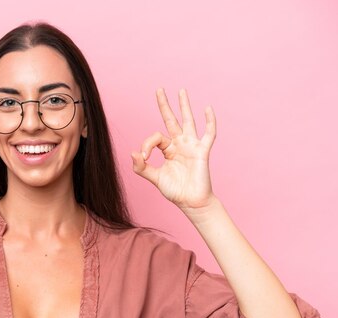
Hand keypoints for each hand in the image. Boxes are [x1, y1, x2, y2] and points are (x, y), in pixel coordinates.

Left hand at [131, 88, 216, 212]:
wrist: (191, 202)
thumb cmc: (175, 190)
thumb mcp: (155, 178)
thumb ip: (142, 167)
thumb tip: (133, 153)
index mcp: (168, 149)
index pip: (155, 137)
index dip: (147, 144)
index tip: (143, 157)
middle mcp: (180, 144)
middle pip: (171, 120)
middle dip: (165, 105)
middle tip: (159, 89)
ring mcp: (192, 146)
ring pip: (188, 121)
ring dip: (184, 106)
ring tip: (181, 91)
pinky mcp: (202, 151)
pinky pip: (208, 134)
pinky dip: (209, 122)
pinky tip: (207, 108)